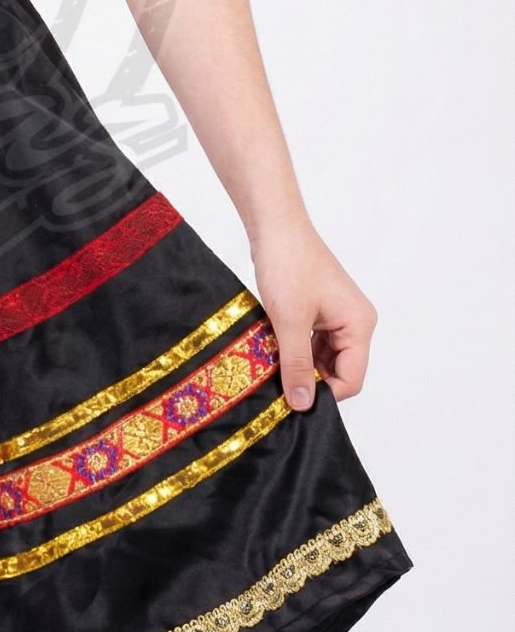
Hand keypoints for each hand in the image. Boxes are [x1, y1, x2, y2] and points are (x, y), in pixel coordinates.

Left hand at [249, 217, 378, 410]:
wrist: (274, 226)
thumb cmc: (288, 265)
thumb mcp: (290, 321)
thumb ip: (296, 364)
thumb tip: (303, 404)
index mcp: (359, 325)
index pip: (351, 379)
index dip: (323, 394)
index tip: (292, 400)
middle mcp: (354, 322)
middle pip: (338, 370)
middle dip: (310, 379)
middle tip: (278, 385)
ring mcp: (337, 315)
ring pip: (322, 357)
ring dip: (299, 364)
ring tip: (272, 366)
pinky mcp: (319, 309)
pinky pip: (311, 341)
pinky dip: (294, 348)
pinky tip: (273, 349)